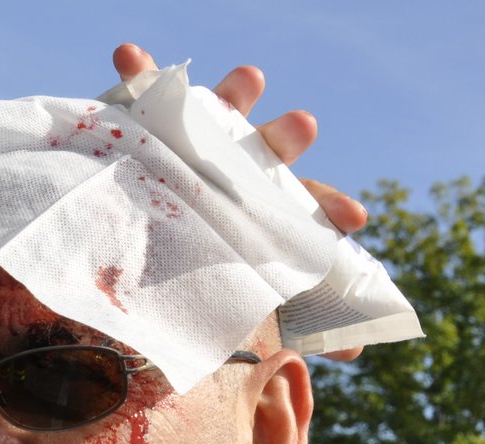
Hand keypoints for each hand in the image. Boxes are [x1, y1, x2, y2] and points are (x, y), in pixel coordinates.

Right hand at [114, 44, 366, 359]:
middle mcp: (235, 165)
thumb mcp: (240, 297)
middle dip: (286, 137)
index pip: (302, 206)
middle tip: (305, 128)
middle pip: (266, 149)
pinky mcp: (149, 120)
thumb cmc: (197, 263)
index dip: (326, 212)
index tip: (354, 219)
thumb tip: (357, 352)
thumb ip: (293, 322)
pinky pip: (141, 87)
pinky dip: (137, 66)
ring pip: (218, 112)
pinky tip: (128, 51)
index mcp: (263, 207)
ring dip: (233, 93)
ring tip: (250, 78)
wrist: (130, 242)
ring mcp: (195, 138)